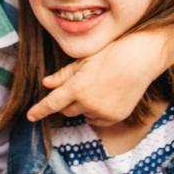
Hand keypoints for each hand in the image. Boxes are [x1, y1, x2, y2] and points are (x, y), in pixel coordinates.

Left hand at [27, 30, 169, 124]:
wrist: (143, 58)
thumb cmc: (113, 53)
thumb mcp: (85, 60)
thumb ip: (64, 75)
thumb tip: (46, 83)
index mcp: (78, 88)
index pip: (52, 103)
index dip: (39, 110)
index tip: (30, 116)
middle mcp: (88, 103)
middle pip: (67, 110)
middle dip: (67, 102)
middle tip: (79, 86)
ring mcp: (103, 112)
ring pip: (83, 114)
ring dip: (84, 105)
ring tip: (100, 86)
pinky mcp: (115, 117)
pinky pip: (98, 119)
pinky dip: (97, 111)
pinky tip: (108, 95)